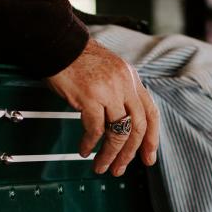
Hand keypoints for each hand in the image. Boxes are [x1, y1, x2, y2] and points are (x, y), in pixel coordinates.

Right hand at [47, 40, 159, 174]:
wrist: (59, 44)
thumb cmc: (78, 58)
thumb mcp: (110, 71)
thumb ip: (120, 92)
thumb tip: (123, 121)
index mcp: (132, 79)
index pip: (151, 113)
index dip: (152, 138)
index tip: (148, 157)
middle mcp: (125, 85)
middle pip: (138, 127)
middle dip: (130, 153)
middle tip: (120, 168)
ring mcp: (109, 91)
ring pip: (119, 132)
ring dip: (110, 154)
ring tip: (101, 165)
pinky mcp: (90, 97)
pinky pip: (96, 130)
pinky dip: (90, 144)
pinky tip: (85, 150)